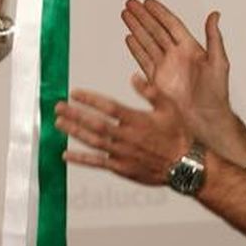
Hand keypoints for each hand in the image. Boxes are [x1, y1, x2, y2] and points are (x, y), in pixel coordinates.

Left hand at [55, 75, 192, 185]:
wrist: (186, 166)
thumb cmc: (179, 134)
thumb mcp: (170, 107)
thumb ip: (150, 91)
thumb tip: (133, 77)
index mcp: (138, 120)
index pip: (108, 106)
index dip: (89, 99)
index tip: (74, 93)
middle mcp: (127, 137)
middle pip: (95, 124)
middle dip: (74, 114)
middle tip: (58, 107)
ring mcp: (122, 154)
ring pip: (93, 142)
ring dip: (74, 132)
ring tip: (58, 123)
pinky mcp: (121, 168)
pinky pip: (97, 163)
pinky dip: (80, 159)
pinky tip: (66, 153)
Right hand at [122, 0, 236, 152]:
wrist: (204, 119)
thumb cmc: (216, 94)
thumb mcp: (218, 62)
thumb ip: (214, 38)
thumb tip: (215, 14)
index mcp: (191, 48)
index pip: (171, 25)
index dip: (159, 13)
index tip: (148, 2)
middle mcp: (176, 55)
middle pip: (155, 30)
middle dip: (142, 17)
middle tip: (130, 3)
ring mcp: (165, 67)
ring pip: (147, 42)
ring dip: (136, 28)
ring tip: (125, 15)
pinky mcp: (156, 81)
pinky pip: (143, 60)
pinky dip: (135, 49)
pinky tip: (129, 38)